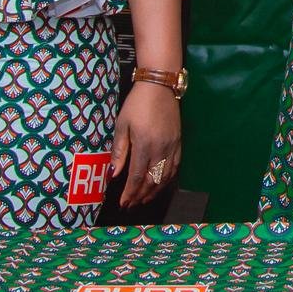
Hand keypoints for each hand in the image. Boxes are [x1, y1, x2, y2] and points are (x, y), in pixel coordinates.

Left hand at [109, 82, 181, 210]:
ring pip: (166, 176)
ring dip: (155, 191)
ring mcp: (172, 146)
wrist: (160, 86)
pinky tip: (161, 184)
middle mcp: (161, 149)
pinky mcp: (179, 142)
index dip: (130, 192)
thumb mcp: (122, 125)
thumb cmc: (137, 104)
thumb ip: (119, 151)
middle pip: (152, 180)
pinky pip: (175, 166)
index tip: (123, 203)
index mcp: (145, 145)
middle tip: (131, 205)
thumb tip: (113, 174)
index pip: (137, 176)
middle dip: (141, 195)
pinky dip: (167, 179)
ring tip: (144, 199)